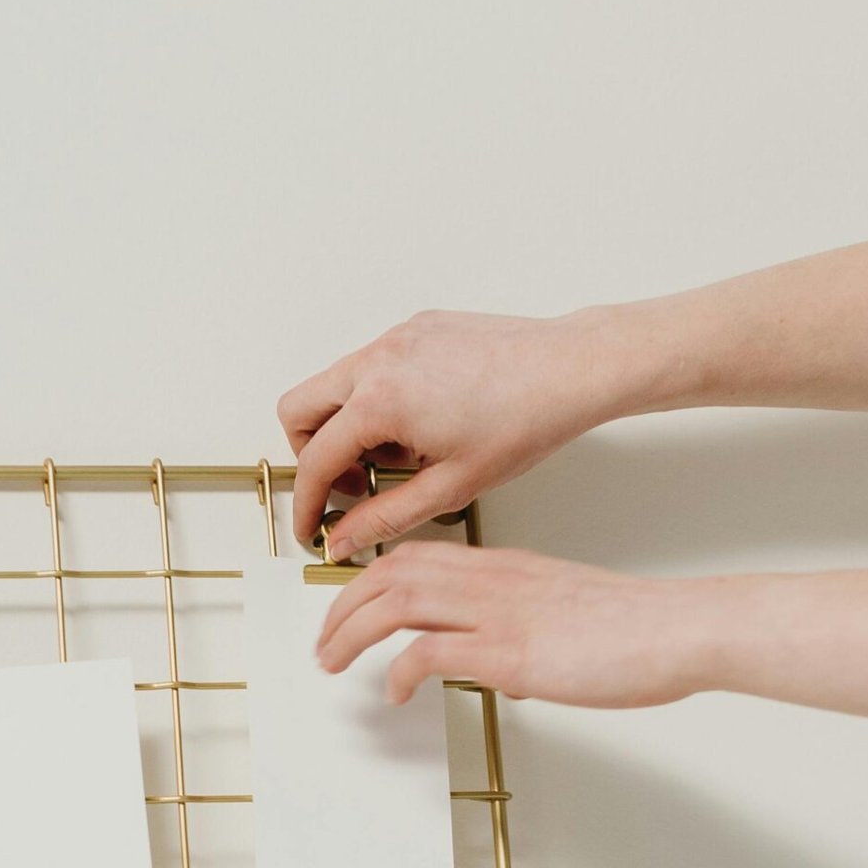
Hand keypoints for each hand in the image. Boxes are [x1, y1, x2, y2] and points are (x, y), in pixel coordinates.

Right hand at [278, 307, 640, 558]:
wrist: (569, 370)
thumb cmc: (524, 421)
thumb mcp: (449, 488)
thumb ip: (384, 517)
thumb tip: (343, 540)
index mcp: (379, 402)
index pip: (315, 461)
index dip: (307, 504)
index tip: (312, 527)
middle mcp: (378, 359)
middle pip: (298, 410)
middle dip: (313, 455)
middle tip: (354, 485)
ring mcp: (395, 338)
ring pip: (334, 385)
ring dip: (348, 427)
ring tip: (403, 455)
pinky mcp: (416, 328)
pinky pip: (371, 366)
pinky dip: (377, 399)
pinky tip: (424, 423)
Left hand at [315, 539, 709, 708]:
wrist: (678, 627)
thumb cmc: (634, 627)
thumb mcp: (564, 618)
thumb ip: (525, 634)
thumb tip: (503, 673)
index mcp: (503, 567)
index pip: (415, 558)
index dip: (368, 580)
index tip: (346, 609)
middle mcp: (491, 580)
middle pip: (390, 575)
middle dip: (342, 608)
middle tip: (323, 644)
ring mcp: (497, 613)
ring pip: (394, 603)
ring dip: (351, 634)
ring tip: (334, 664)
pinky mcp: (509, 651)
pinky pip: (429, 651)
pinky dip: (399, 671)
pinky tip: (395, 693)